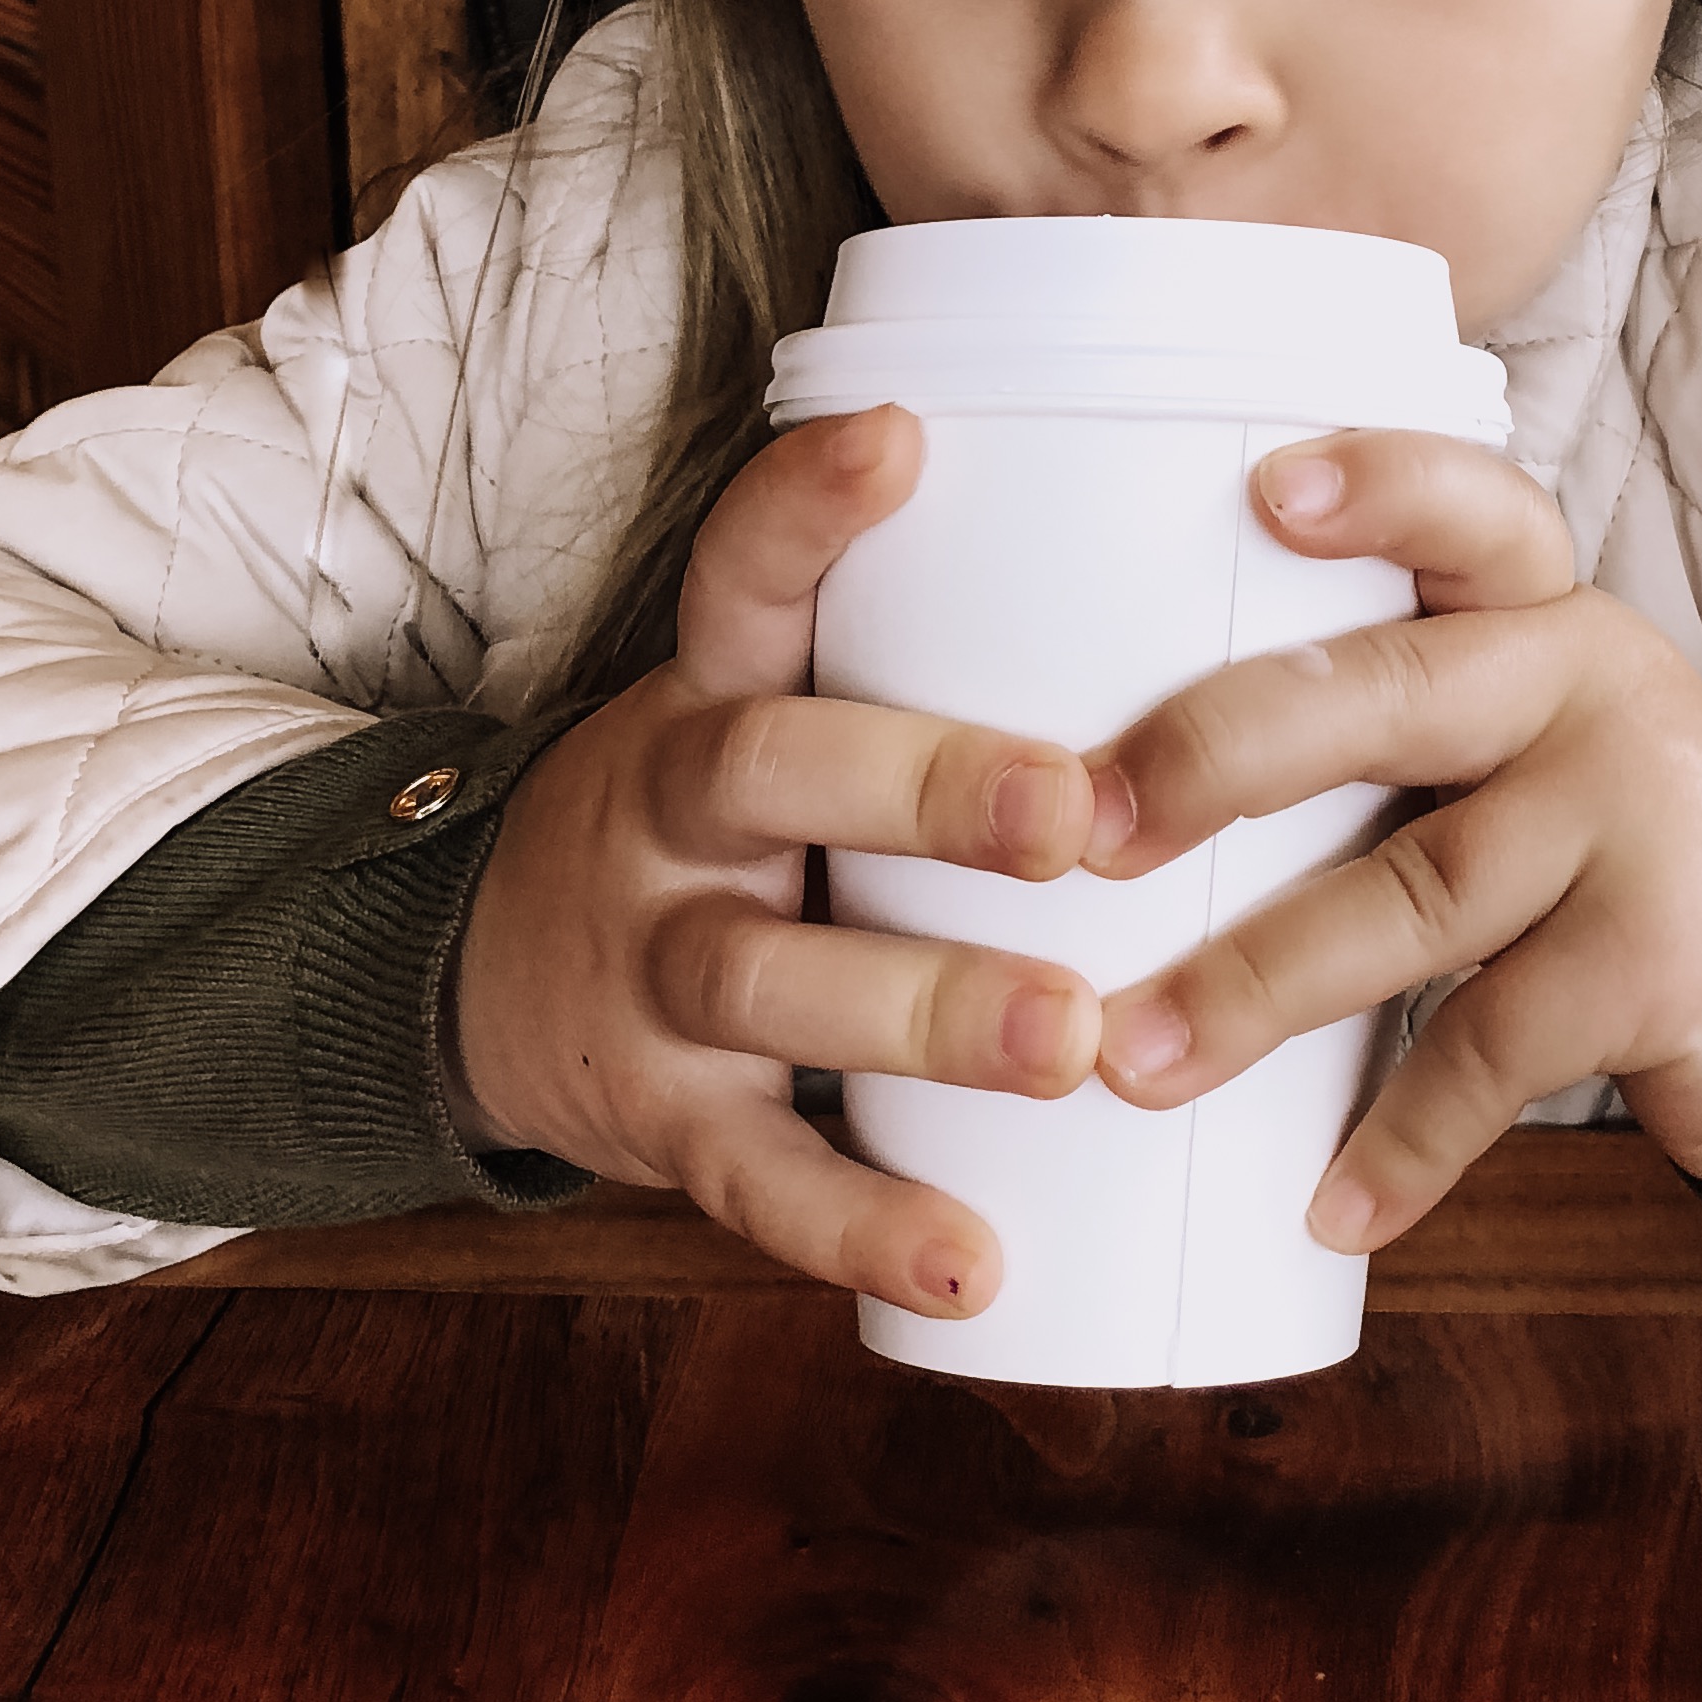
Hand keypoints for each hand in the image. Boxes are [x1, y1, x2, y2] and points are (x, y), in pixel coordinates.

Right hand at [451, 406, 1103, 1316]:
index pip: (738, 573)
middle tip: (1073, 809)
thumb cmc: (722, 822)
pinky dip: (866, 1224)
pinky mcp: (658, 1120)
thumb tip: (1218, 575)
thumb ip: (927, 658)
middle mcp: (667, 814)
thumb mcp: (767, 710)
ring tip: (1068, 1039)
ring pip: (771, 981)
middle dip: (923, 784)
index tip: (901, 439)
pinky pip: (762, 1178)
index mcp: (710, 692)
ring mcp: (653, 969)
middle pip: (769, 771)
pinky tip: (977, 1262)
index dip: (805, 505)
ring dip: (925, 1010)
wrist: (482, 979)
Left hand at [1078, 434, 1701, 1252]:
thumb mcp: (1509, 728)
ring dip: (1256, 987)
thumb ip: (1370, 715)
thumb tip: (1087, 791)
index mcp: (1530, 605)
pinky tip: (1325, 1206)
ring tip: (1132, 1059)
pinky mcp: (1657, 965)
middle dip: (1220, 758)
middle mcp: (1586, 683)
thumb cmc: (1578, 830)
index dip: (1378, 486)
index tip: (1265, 492)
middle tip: (1086, 829)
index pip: (1467, 510)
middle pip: (1388, 700)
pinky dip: (1402, 1143)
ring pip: (1413, 894)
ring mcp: (1631, 821)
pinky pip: (1495, 1053)